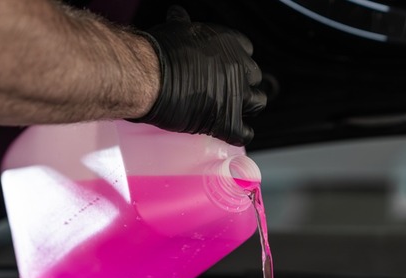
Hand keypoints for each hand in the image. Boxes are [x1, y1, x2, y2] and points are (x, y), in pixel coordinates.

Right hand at [132, 7, 266, 145]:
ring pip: (257, 103)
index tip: (226, 70)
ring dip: (246, 108)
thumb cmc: (158, 53)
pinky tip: (229, 132)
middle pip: (254, 78)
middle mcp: (238, 67)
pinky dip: (239, 134)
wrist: (148, 76)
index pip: (246, 51)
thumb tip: (178, 14)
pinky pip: (245, 132)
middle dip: (242, 85)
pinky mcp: (228, 120)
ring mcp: (236, 94)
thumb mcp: (175, 30)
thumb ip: (183, 24)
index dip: (236, 63)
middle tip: (227, 92)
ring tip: (229, 110)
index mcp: (228, 43)